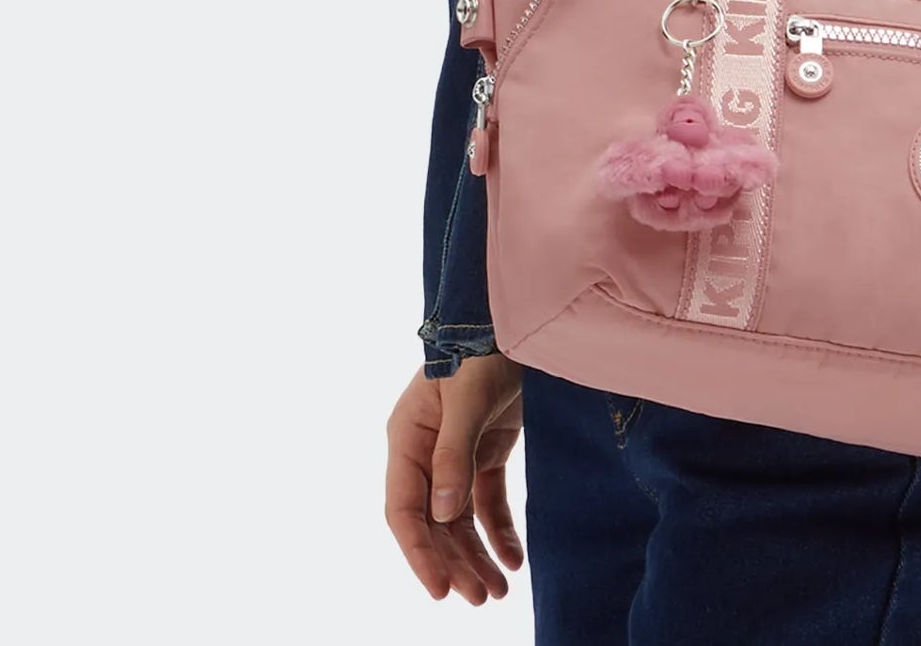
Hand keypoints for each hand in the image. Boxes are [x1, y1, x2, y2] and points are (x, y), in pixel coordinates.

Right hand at [385, 354, 525, 604]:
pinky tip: (513, 560)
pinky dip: (498, 533)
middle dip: (455, 563)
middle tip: (480, 599)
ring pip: (459, 520)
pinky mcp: (484, 452)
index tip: (440, 589)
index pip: (404, 509)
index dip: (419, 552)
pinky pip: (487, 503)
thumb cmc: (483, 350)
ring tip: (497, 593)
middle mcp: (425, 452)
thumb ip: (454, 454)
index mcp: (407, 438)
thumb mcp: (468, 398)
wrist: (516, 320)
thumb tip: (443, 515)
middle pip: (434, 523)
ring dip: (476, 557)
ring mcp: (455, 455)